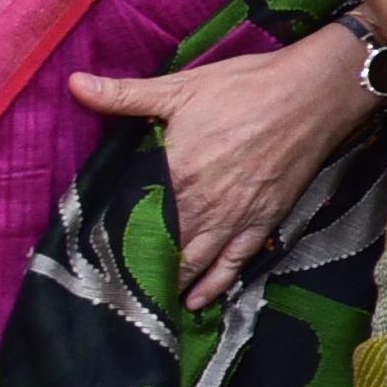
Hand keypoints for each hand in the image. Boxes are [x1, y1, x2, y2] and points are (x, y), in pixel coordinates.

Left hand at [66, 27, 386, 311]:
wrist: (314, 95)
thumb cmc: (246, 88)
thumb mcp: (181, 87)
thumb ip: (124, 94)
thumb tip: (73, 83)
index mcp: (175, 172)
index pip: (132, 215)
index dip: (110, 237)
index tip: (91, 253)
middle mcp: (201, 204)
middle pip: (160, 247)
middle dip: (135, 269)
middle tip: (111, 287)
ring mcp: (234, 218)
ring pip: (193, 262)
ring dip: (169, 284)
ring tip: (145, 303)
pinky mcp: (263, 222)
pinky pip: (234, 264)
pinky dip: (213, 285)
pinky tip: (196, 301)